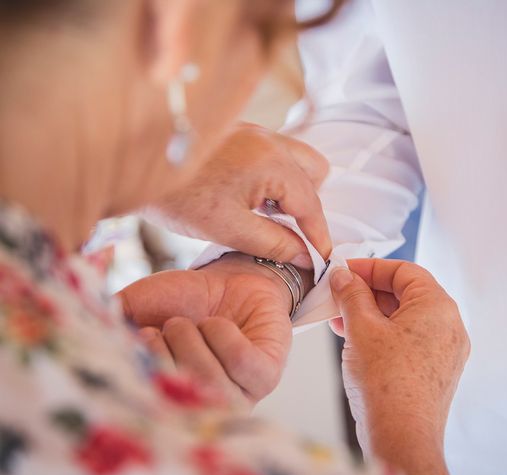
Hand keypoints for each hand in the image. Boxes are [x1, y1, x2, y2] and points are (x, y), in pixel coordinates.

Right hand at [118, 253, 299, 408]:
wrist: (229, 278)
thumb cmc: (182, 300)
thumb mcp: (137, 310)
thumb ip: (112, 329)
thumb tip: (92, 342)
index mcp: (171, 399)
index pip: (152, 408)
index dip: (143, 371)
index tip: (142, 335)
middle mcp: (205, 406)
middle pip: (180, 395)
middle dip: (167, 351)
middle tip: (171, 325)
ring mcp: (237, 395)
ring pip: (209, 380)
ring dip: (193, 341)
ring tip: (193, 322)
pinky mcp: (266, 376)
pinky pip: (240, 362)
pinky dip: (222, 335)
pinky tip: (219, 324)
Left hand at [143, 122, 331, 267]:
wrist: (130, 161)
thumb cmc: (175, 195)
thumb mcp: (227, 229)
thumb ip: (273, 243)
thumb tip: (304, 255)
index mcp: (271, 163)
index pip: (311, 204)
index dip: (318, 235)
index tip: (321, 257)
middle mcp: (269, 140)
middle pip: (314, 174)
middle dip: (308, 207)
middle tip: (290, 234)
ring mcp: (255, 131)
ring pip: (297, 159)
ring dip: (293, 189)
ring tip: (269, 215)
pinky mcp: (240, 132)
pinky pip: (275, 153)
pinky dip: (274, 177)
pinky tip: (251, 197)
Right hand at [329, 259, 469, 474]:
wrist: (401, 439)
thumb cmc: (387, 386)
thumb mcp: (361, 329)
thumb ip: (351, 295)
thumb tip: (343, 276)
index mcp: (438, 307)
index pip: (404, 271)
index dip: (371, 268)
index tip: (345, 271)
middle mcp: (448, 326)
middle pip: (406, 294)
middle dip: (368, 292)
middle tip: (339, 294)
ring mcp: (444, 351)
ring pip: (405, 318)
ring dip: (372, 314)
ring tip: (340, 318)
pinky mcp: (435, 370)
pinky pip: (408, 339)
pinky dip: (382, 334)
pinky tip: (355, 339)